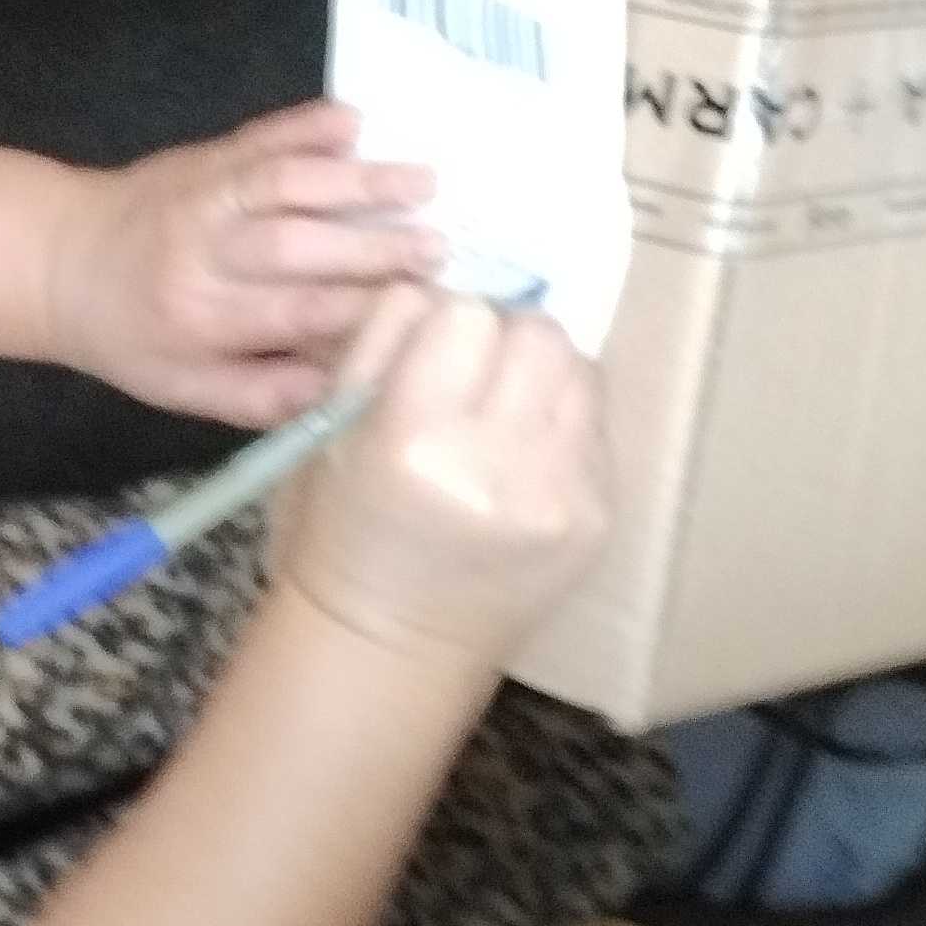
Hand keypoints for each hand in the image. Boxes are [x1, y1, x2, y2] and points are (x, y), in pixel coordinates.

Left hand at [45, 101, 442, 424]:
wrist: (60, 260)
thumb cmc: (135, 336)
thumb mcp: (184, 388)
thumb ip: (263, 395)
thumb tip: (344, 395)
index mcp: (202, 319)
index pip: (294, 314)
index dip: (362, 312)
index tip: (424, 313)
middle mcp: (203, 253)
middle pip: (296, 245)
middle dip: (372, 245)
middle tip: (440, 248)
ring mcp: (205, 195)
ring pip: (283, 181)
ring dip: (357, 179)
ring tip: (424, 183)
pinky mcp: (207, 154)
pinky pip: (261, 134)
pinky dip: (307, 123)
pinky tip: (356, 122)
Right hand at [281, 284, 610, 667]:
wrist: (389, 643)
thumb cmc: (340, 530)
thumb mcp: (327, 430)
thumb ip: (380, 342)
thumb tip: (442, 282)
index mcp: (412, 440)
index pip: (463, 315)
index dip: (443, 326)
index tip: (428, 359)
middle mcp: (496, 465)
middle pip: (538, 333)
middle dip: (503, 340)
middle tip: (473, 377)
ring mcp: (559, 495)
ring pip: (580, 369)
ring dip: (541, 375)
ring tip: (504, 411)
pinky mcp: (597, 518)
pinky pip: (595, 426)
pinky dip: (560, 425)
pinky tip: (523, 458)